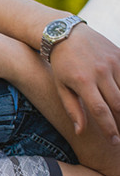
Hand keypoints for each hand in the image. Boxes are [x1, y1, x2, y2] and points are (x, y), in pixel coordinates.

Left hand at [49, 24, 119, 143]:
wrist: (67, 34)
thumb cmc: (61, 65)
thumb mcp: (61, 87)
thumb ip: (72, 109)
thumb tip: (80, 131)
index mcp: (83, 82)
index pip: (101, 111)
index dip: (109, 128)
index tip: (114, 141)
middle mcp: (101, 72)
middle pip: (119, 103)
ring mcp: (113, 62)